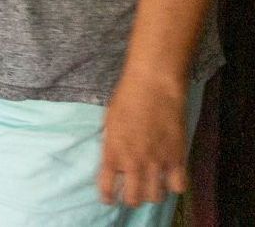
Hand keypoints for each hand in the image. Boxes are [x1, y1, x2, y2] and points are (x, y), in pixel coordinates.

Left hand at [98, 71, 188, 207]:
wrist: (153, 85)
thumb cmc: (127, 97)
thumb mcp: (109, 122)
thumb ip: (111, 146)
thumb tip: (113, 163)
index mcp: (112, 152)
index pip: (106, 187)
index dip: (107, 196)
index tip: (108, 198)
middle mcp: (134, 162)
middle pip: (134, 199)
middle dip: (131, 198)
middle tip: (132, 191)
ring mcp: (157, 162)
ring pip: (155, 197)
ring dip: (152, 192)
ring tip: (151, 184)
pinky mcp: (177, 158)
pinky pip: (178, 187)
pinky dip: (174, 185)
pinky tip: (170, 176)